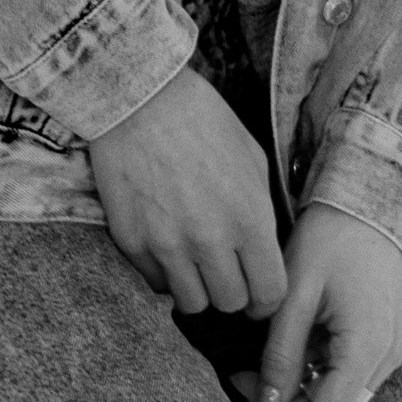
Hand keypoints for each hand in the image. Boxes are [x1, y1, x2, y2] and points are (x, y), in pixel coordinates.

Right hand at [88, 68, 288, 320]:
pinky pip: (154, 282)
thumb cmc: (203, 120)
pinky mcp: (132, 241)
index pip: (270, 293)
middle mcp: (210, 240)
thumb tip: (264, 249)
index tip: (259, 290)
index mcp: (249, 218)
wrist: (140, 98)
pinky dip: (163, 272)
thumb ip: (262, 211)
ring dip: (197, 287)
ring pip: (191, 303)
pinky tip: (166, 244)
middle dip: (234, 292)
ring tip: (195, 261)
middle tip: (226, 271)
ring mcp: (167, 244)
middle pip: (230, 303)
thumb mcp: (253, 159)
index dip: (267, 298)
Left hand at [231, 205, 401, 401]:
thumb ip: (281, 355)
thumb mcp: (295, 294)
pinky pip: (350, 373)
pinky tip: (289, 347)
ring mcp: (391, 349)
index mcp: (367, 347)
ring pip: (340, 395)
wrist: (371, 202)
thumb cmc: (331, 239)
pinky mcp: (387, 339)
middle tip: (241, 378)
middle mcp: (388, 357)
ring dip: (299, 389)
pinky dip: (317, 371)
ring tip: (257, 362)